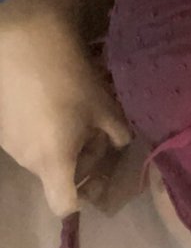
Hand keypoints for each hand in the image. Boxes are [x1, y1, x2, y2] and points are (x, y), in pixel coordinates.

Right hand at [0, 1, 129, 216]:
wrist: (24, 41)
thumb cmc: (70, 80)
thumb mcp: (105, 109)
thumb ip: (119, 136)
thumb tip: (121, 144)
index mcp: (54, 164)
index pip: (63, 206)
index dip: (80, 201)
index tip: (96, 182)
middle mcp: (28, 161)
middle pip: (57, 178)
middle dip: (81, 162)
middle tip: (97, 133)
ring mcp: (10, 144)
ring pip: (42, 158)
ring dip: (61, 146)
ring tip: (75, 114)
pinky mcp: (0, 125)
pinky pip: (27, 140)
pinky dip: (43, 132)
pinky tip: (52, 103)